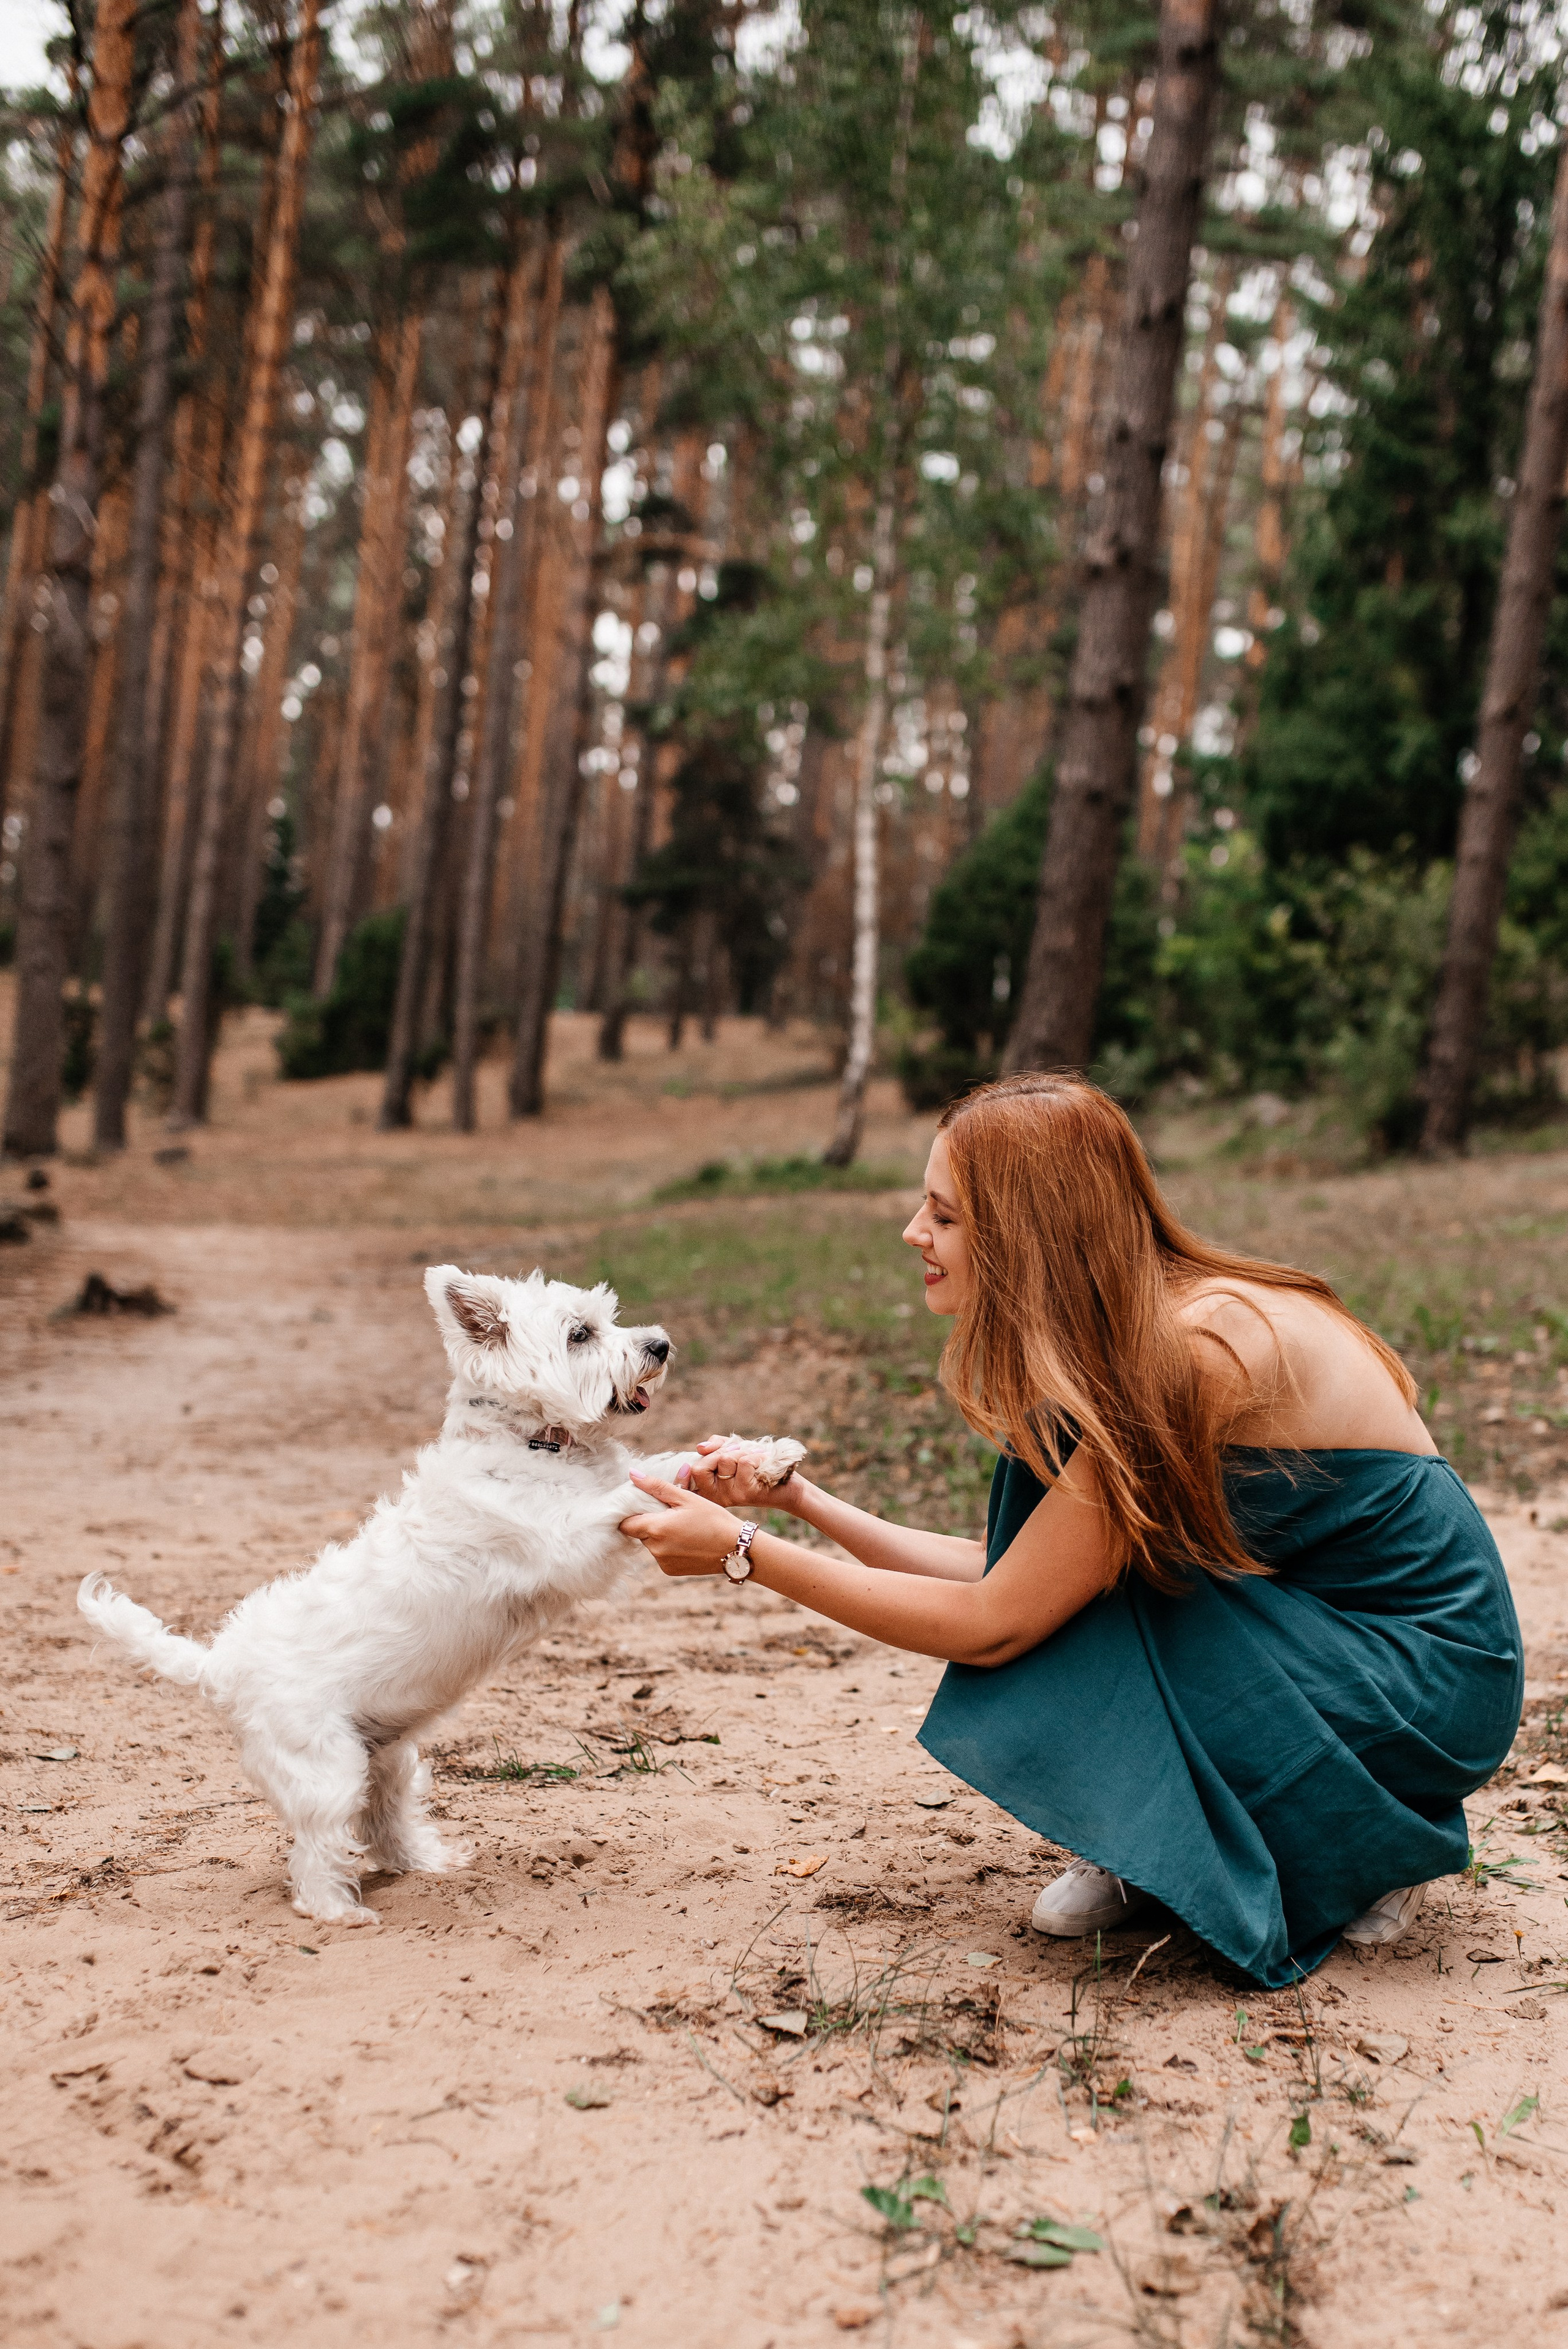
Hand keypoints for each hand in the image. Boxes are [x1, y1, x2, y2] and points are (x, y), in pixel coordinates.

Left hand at [620, 1471, 744, 1577]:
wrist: (736, 1548)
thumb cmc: (713, 1519)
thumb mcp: (686, 1498)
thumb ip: (656, 1487)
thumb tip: (632, 1475)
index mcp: (656, 1529)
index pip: (625, 1523)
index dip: (631, 1513)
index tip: (644, 1506)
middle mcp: (655, 1549)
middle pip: (639, 1532)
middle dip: (650, 1521)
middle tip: (671, 1513)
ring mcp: (663, 1563)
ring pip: (651, 1544)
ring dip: (659, 1535)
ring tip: (683, 1527)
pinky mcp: (671, 1571)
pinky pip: (661, 1556)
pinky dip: (669, 1547)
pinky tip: (687, 1540)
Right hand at [685, 1435, 800, 1511]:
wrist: (788, 1486)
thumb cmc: (759, 1467)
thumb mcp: (734, 1452)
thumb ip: (716, 1447)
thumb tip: (700, 1447)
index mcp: (710, 1489)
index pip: (690, 1474)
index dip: (691, 1465)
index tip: (702, 1453)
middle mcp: (717, 1496)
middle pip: (701, 1467)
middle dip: (720, 1451)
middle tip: (738, 1450)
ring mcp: (730, 1496)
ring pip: (725, 1460)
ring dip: (742, 1451)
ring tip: (754, 1456)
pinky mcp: (747, 1493)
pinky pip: (745, 1462)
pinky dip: (757, 1455)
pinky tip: (763, 1460)